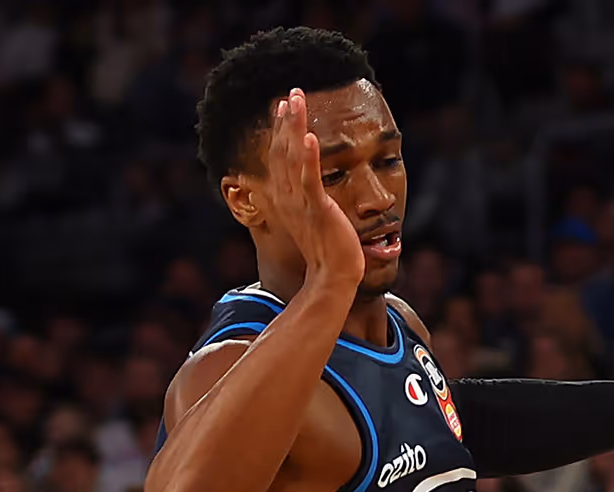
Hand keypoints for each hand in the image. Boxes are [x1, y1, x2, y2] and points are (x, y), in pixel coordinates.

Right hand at [259, 89, 364, 288]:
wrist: (333, 276)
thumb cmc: (328, 250)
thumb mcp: (314, 218)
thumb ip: (310, 200)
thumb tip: (313, 189)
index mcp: (287, 197)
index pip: (280, 156)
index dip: (281, 130)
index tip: (284, 107)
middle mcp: (288, 196)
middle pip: (282, 149)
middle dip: (286, 119)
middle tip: (290, 93)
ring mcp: (301, 201)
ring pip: (293, 156)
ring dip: (295, 126)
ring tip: (296, 101)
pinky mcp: (318, 208)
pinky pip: (311, 178)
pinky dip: (309, 157)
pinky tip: (310, 137)